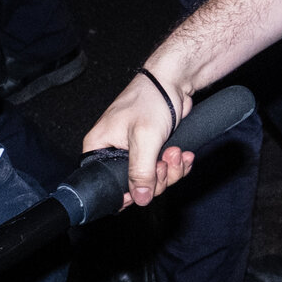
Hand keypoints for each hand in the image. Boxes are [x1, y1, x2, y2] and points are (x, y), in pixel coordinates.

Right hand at [81, 69, 193, 208]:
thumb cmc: (150, 100)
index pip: (106, 185)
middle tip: (165, 160)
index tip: (146, 188)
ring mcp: (134, 153)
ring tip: (177, 151)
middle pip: (134, 186)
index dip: (127, 192)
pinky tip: (183, 154)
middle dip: (157, 177)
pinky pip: (164, 171)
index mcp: (99, 148)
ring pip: (152, 180)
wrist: (172, 82)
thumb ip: (141, 172)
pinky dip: (177, 165)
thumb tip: (140, 198)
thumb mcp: (144, 139)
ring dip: (170, 170)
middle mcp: (113, 153)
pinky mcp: (152, 151)